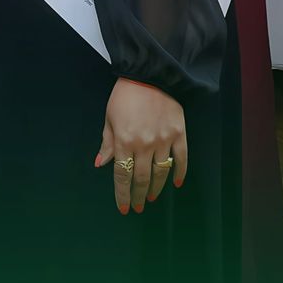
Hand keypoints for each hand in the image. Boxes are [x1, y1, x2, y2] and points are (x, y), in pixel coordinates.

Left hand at [94, 78, 186, 214]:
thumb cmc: (124, 96)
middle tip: (138, 207)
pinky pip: (181, 159)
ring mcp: (164, 140)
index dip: (122, 194)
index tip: (124, 207)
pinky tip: (176, 183)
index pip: (122, 175)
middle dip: (139, 195)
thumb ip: (107, 143)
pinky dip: (180, 173)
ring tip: (152, 198)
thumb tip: (101, 164)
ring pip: (161, 172)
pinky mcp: (179, 134)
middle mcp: (144, 144)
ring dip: (157, 188)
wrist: (149, 75)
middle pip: (142, 178)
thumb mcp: (109, 118)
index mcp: (124, 141)